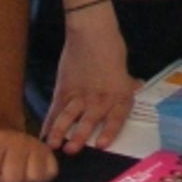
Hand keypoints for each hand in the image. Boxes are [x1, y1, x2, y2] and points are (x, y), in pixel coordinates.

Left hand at [0, 127, 57, 181]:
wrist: (2, 126)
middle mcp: (19, 140)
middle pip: (11, 181)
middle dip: (3, 181)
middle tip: (1, 171)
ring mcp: (37, 146)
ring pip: (31, 179)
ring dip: (21, 181)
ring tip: (14, 171)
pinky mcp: (50, 153)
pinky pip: (47, 176)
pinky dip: (38, 178)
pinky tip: (28, 170)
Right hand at [42, 3, 137, 153]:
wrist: (91, 32)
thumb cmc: (111, 48)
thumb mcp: (123, 69)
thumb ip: (127, 82)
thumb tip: (138, 85)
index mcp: (118, 94)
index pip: (117, 117)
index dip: (110, 131)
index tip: (102, 144)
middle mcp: (99, 97)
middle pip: (89, 119)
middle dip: (79, 136)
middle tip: (71, 149)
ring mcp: (79, 94)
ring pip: (68, 116)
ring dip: (59, 131)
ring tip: (52, 145)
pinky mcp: (64, 89)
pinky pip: (56, 109)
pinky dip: (49, 122)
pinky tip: (44, 134)